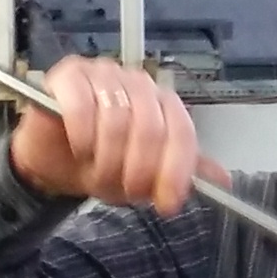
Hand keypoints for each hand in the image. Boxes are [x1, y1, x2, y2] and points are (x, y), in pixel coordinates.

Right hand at [9, 57, 202, 213]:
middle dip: (138, 170)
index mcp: (162, 103)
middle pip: (151, 126)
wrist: (53, 162)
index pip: (181, 131)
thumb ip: (180, 172)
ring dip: (107, 158)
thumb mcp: (145, 176)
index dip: (176, 170)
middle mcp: (137, 83)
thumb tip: (223, 180)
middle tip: (124, 191)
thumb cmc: (100, 163)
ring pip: (117, 118)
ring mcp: (103, 74)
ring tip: (97, 173)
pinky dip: (82, 134)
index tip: (168, 203)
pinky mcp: (68, 75)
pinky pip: (81, 105)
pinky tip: (80, 149)